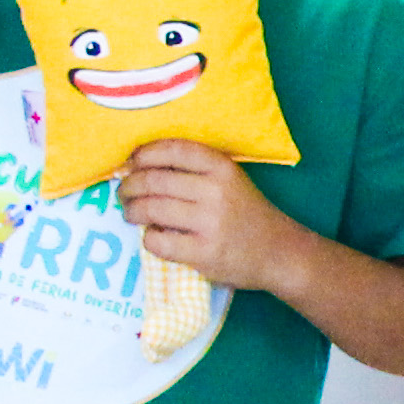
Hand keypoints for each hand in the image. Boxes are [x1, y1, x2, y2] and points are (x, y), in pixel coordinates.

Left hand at [112, 145, 302, 296]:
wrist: (279, 252)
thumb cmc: (246, 213)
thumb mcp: (230, 181)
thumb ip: (195, 170)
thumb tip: (138, 165)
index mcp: (222, 168)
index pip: (173, 150)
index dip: (144, 153)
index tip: (131, 162)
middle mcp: (216, 191)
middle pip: (154, 180)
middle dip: (129, 185)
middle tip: (124, 192)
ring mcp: (210, 223)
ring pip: (151, 209)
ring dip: (132, 211)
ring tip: (131, 213)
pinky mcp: (203, 253)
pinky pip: (157, 241)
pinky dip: (148, 238)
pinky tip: (154, 237)